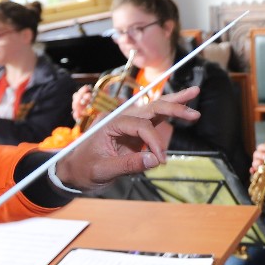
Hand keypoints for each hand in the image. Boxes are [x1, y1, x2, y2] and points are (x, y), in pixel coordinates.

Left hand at [54, 86, 199, 190]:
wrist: (71, 171)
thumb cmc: (82, 169)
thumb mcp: (102, 170)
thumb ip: (128, 164)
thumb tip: (155, 160)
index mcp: (110, 124)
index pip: (140, 127)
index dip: (154, 143)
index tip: (160, 160)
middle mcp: (120, 119)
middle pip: (150, 107)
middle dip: (173, 106)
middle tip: (194, 111)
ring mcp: (127, 124)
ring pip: (153, 109)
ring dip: (174, 103)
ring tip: (194, 93)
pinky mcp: (132, 133)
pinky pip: (152, 121)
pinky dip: (167, 115)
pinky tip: (181, 109)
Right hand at [250, 140, 264, 175]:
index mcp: (262, 151)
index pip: (261, 147)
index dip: (264, 146)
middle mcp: (257, 156)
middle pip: (256, 154)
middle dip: (262, 155)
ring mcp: (255, 163)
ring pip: (254, 162)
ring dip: (257, 163)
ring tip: (261, 164)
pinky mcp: (255, 170)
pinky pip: (252, 170)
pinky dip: (252, 170)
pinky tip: (252, 170)